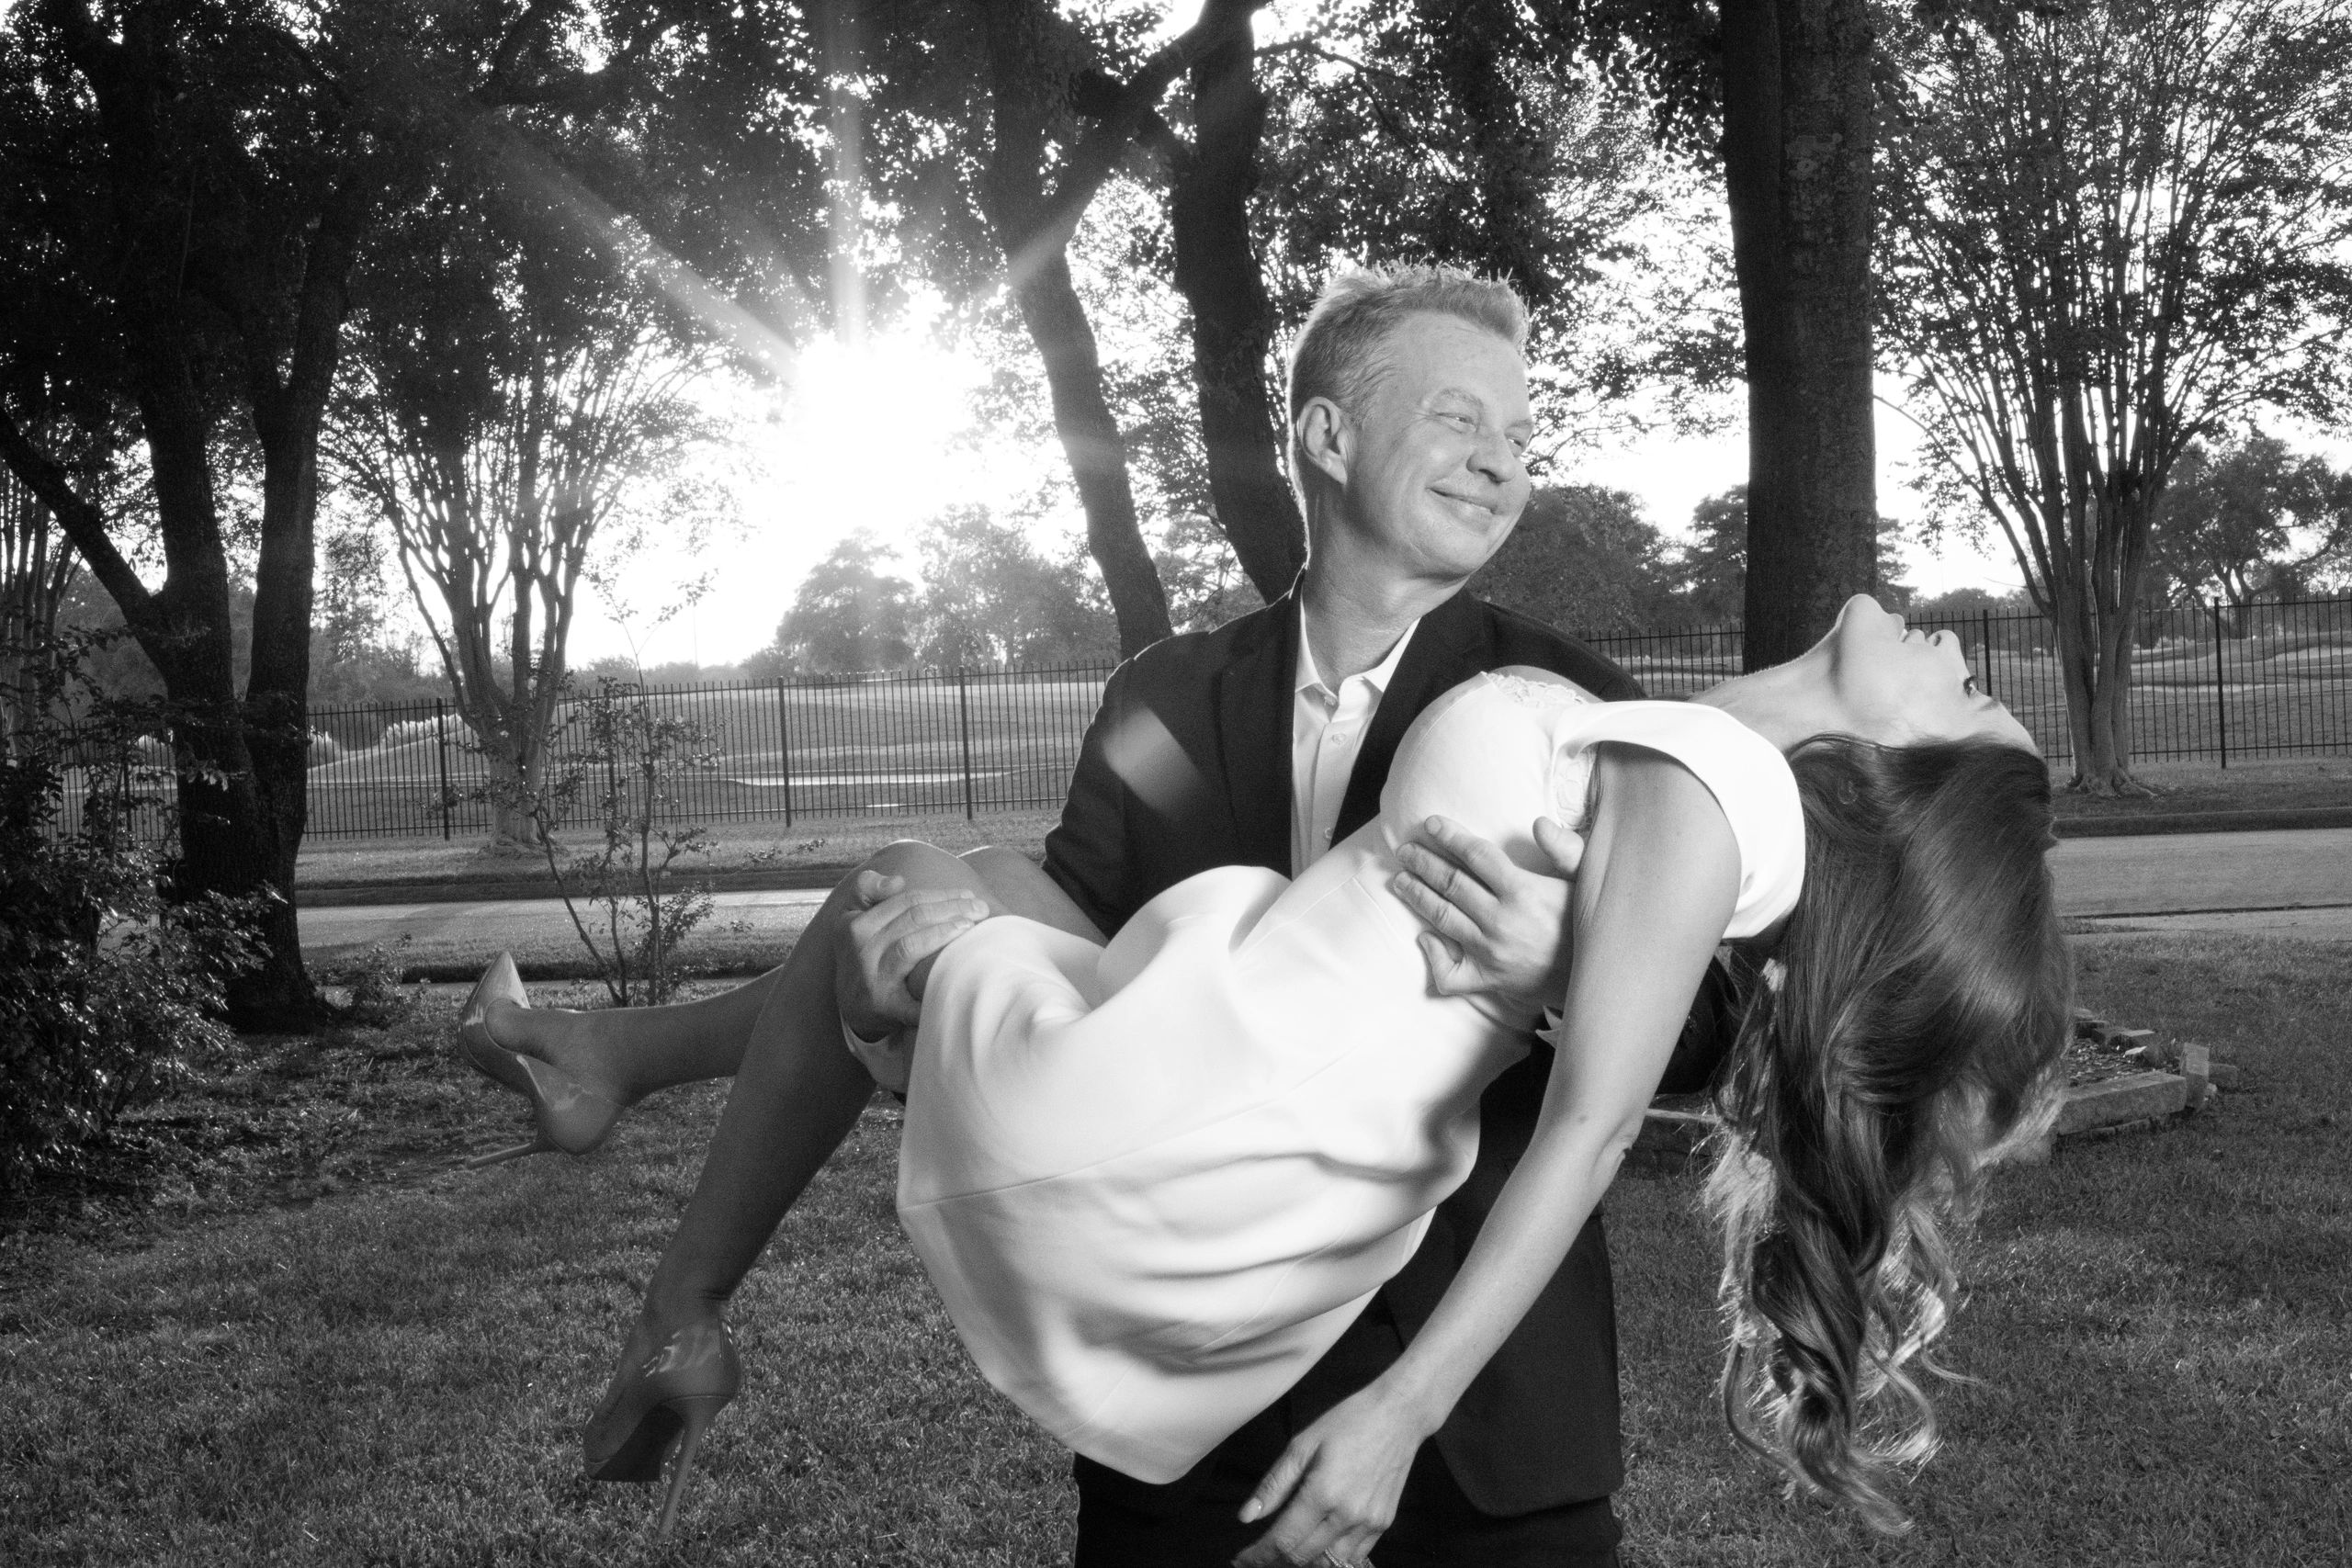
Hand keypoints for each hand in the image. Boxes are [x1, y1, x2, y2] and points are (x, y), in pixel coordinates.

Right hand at [833, 871, 988, 1038]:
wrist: (850, 1006)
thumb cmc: (862, 953)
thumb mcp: (852, 916)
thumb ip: (868, 889)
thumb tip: (898, 881)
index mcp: (855, 924)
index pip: (906, 901)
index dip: (940, 895)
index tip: (967, 893)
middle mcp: (862, 949)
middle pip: (913, 919)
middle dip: (952, 909)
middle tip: (981, 908)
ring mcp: (872, 978)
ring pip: (911, 946)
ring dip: (945, 932)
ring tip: (970, 926)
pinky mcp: (883, 1006)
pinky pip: (913, 995)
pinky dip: (936, 987)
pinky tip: (960, 976)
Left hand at [1231, 1381, 1430, 1567]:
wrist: (1398, 1416)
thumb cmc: (1349, 1421)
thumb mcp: (1302, 1445)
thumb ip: (1274, 1485)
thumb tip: (1246, 1517)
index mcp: (1322, 1493)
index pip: (1283, 1540)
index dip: (1258, 1555)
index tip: (1242, 1560)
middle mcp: (1347, 1515)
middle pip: (1303, 1556)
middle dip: (1275, 1560)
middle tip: (1259, 1555)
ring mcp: (1368, 1523)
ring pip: (1329, 1563)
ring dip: (1304, 1561)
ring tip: (1287, 1549)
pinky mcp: (1383, 1524)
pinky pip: (1354, 1556)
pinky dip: (1332, 1557)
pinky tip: (1319, 1545)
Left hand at [1390, 815, 1585, 1006]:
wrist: (1595, 977)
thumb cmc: (1588, 924)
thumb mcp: (1588, 881)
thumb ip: (1566, 849)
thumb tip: (1539, 823)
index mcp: (1523, 891)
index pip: (1476, 855)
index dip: (1449, 836)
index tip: (1430, 824)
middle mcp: (1501, 920)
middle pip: (1451, 883)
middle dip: (1423, 862)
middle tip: (1405, 850)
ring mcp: (1490, 951)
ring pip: (1442, 917)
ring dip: (1417, 895)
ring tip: (1401, 879)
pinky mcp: (1487, 978)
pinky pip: (1449, 971)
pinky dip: (1432, 954)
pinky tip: (1423, 936)